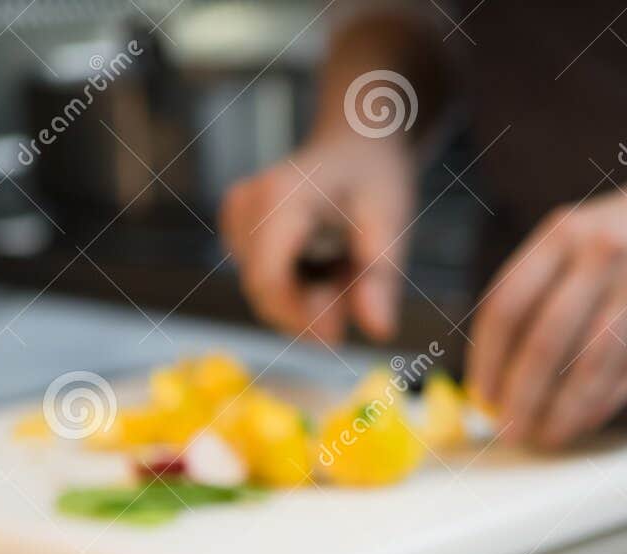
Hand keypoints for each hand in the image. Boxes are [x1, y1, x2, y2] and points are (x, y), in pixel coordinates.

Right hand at [220, 134, 416, 343]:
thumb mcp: (391, 222)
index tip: (338, 337)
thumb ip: (380, 277)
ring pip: (265, 294)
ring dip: (306, 299)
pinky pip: (265, 285)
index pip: (267, 281)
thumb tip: (378, 331)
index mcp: (279, 198)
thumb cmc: (374, 177)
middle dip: (310, 309)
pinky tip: (324, 261)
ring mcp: (234, 220)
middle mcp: (244, 207)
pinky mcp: (236, 234)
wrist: (353, 143)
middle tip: (355, 286)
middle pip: (264, 293)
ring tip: (343, 262)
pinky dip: (298, 289)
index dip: (299, 319)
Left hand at [466, 145, 626, 447]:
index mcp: (563, 230)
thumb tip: (502, 370)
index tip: (481, 396)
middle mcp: (601, 251)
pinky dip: (602, 403)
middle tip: (509, 431)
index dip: (488, 358)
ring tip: (546, 437)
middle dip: (522, 396)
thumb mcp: (583, 234)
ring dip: (564, 411)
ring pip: (592, 365)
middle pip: (546, 340)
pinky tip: (583, 421)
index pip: (507, 303)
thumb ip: (544, 287)